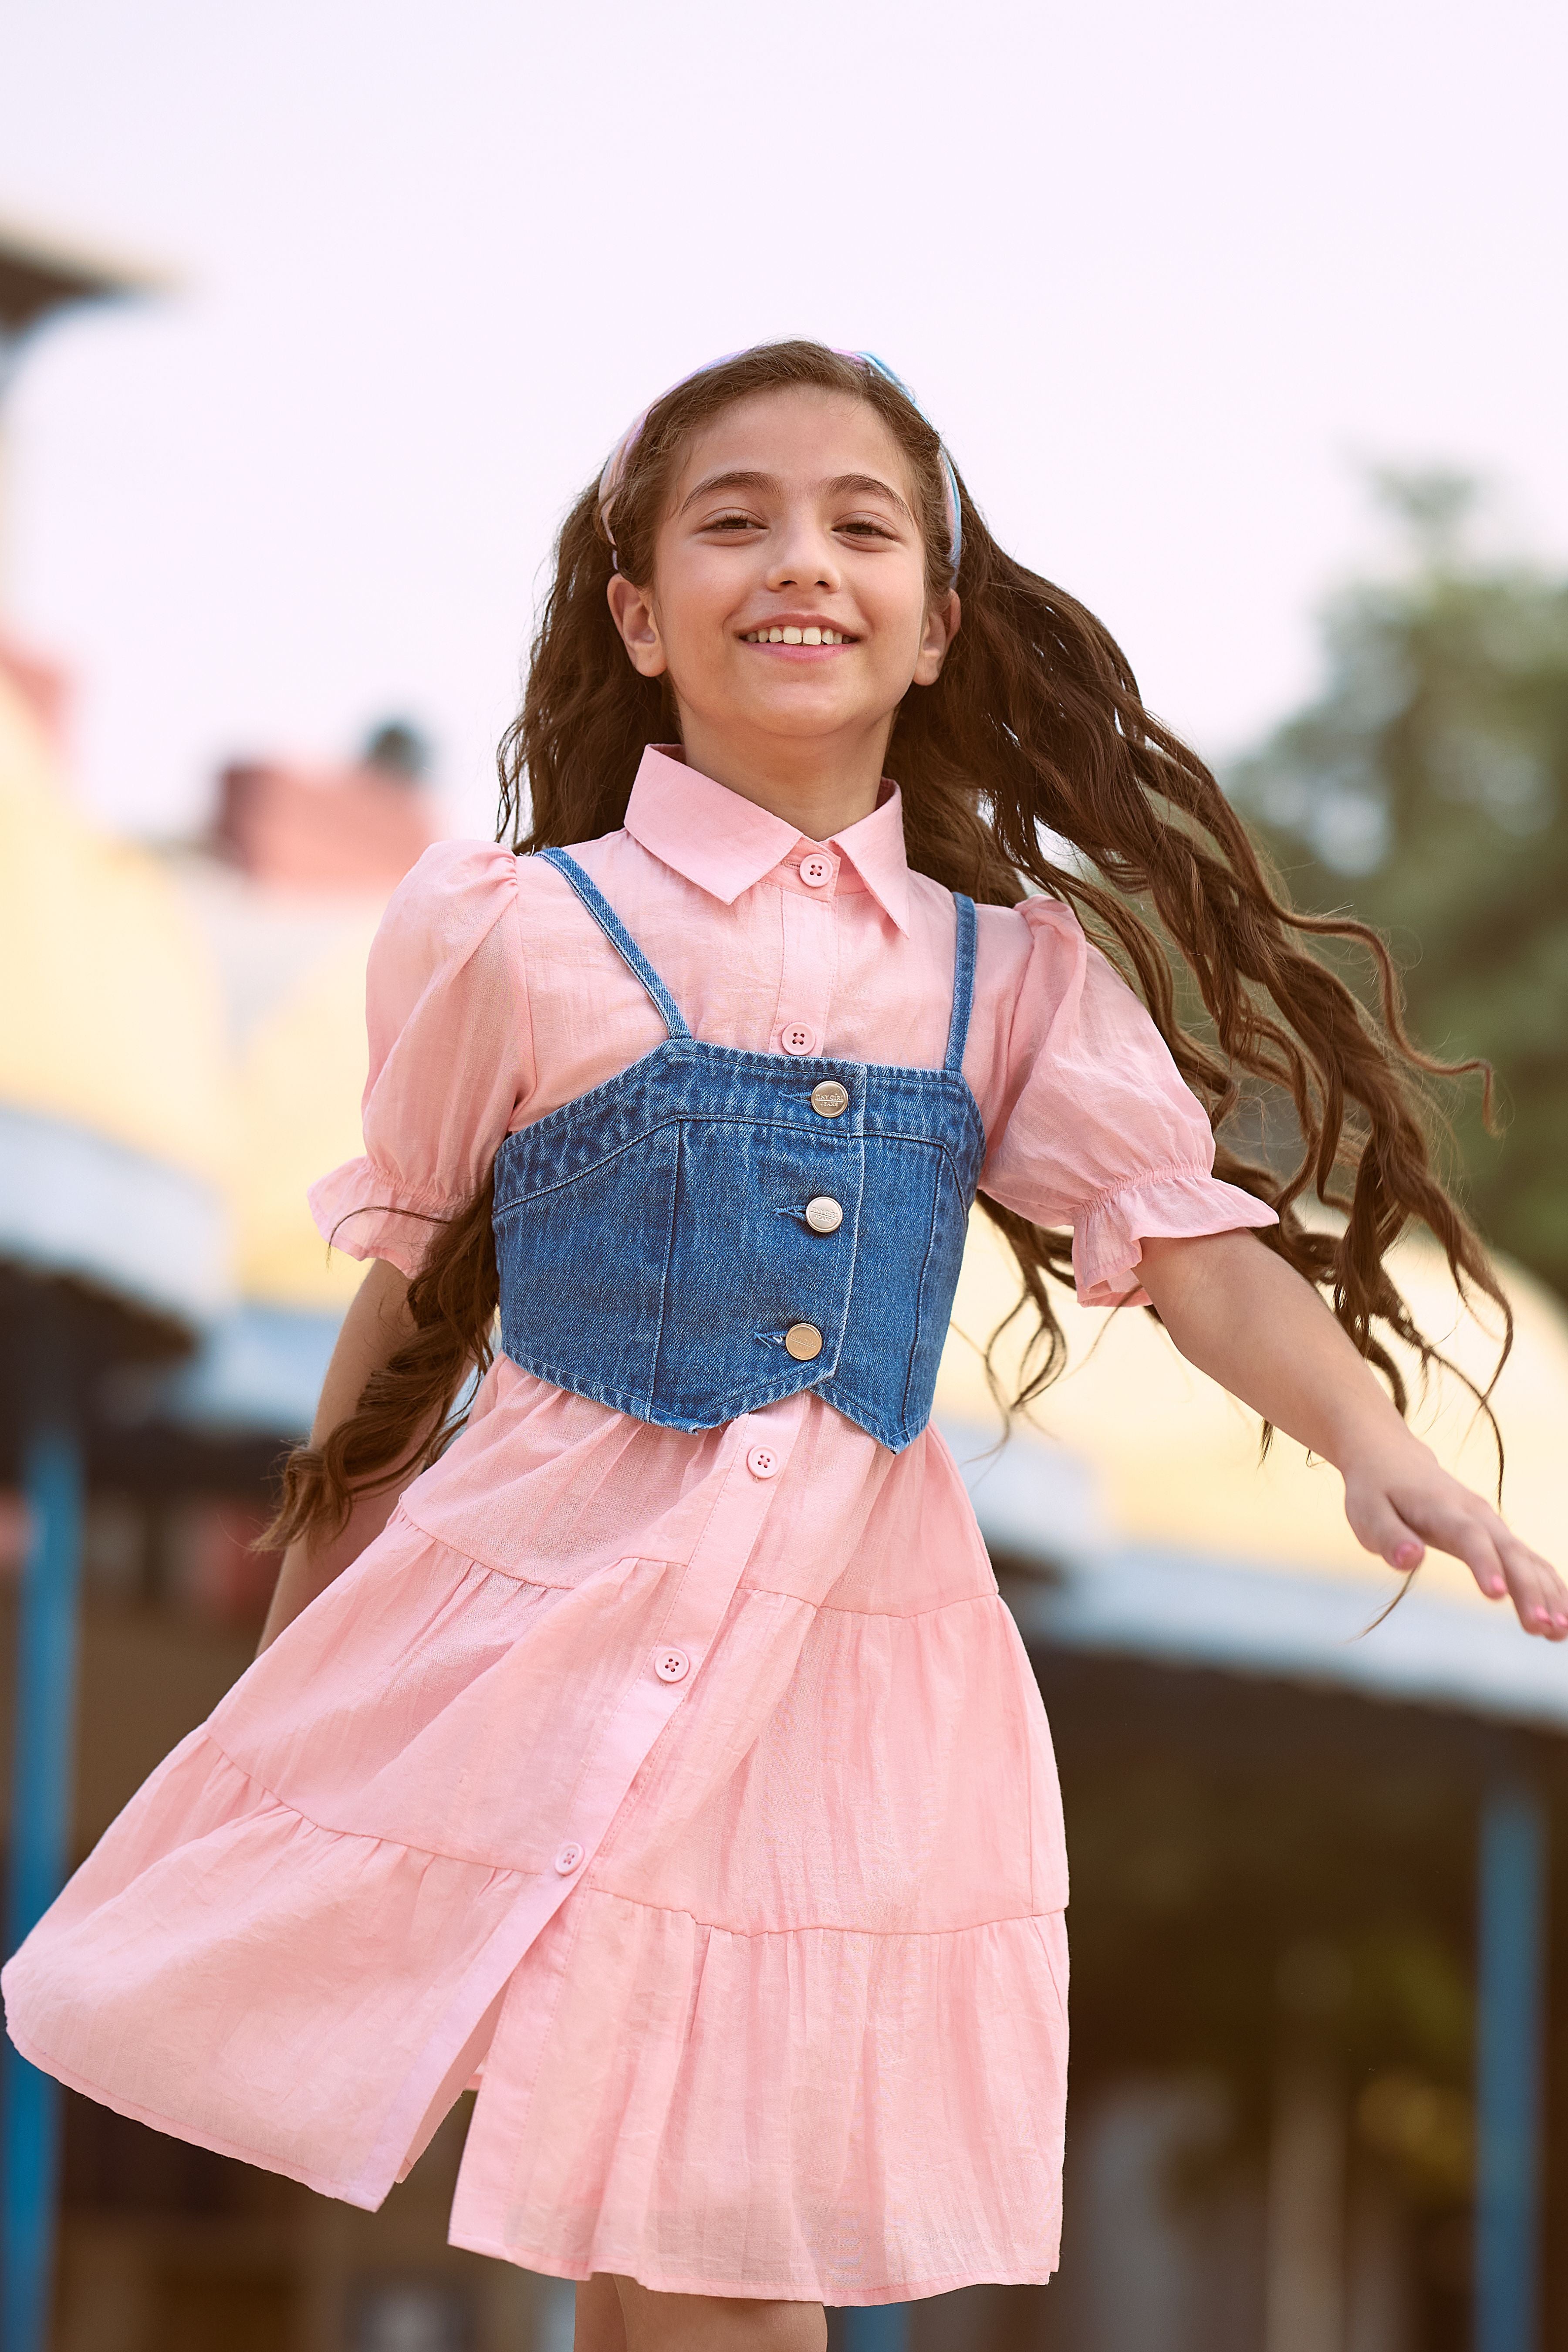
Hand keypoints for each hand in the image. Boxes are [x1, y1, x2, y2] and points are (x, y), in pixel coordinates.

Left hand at [1342, 1433, 1567, 1640]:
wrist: (1392, 1458)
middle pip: (1509, 1551)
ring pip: (1527, 1558)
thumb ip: (1388, 1536)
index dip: (1484, 1564)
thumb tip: (1411, 1559)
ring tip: (1559, 1632)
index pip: (1468, 1537)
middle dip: (1529, 1590)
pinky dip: (1550, 1587)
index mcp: (1441, 1509)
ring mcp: (1492, 1524)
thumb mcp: (1366, 1512)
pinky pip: (1531, 1561)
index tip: (1497, 1595)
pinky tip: (1562, 1619)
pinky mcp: (1497, 1536)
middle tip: (1543, 1627)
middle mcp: (1476, 1515)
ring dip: (1548, 1593)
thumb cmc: (1376, 1491)